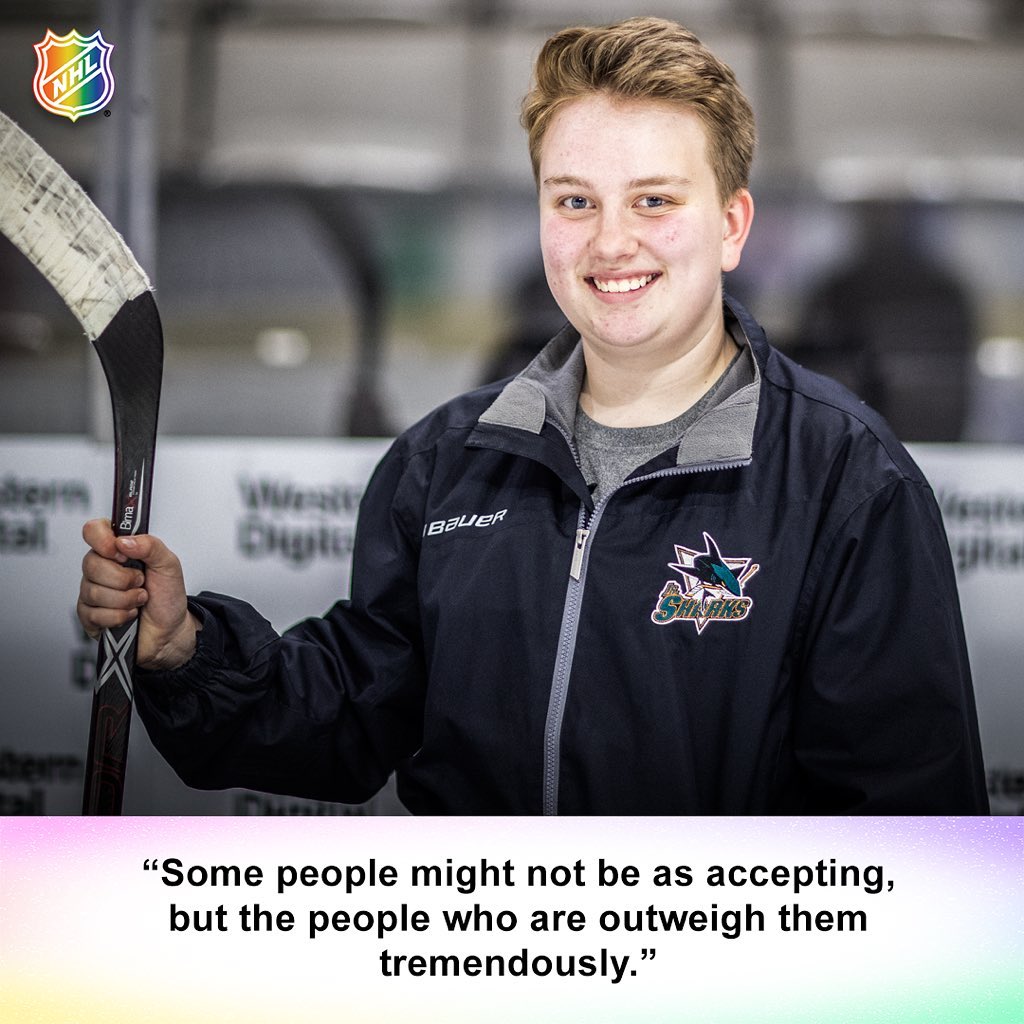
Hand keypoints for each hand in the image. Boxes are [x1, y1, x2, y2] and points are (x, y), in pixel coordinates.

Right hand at [77, 519, 198, 670]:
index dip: (102, 540)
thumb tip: (123, 541)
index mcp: (118, 550)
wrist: (170, 630)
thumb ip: (150, 546)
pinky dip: (119, 616)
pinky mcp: (89, 616)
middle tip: (141, 583)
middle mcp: (101, 568)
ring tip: (139, 600)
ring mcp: (92, 591)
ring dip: (125, 599)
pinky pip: (94, 614)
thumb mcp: (169, 565)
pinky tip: (130, 615)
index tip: (122, 555)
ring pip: (93, 591)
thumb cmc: (167, 596)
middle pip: (91, 564)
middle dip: (124, 579)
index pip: (93, 530)